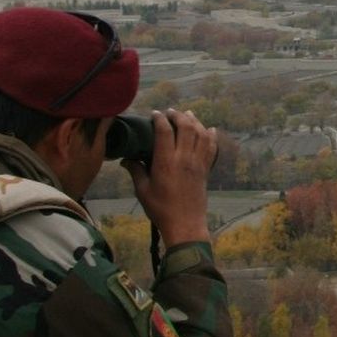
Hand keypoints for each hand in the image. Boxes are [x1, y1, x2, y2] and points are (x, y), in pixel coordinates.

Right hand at [127, 108, 216, 246]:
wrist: (185, 224)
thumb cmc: (161, 209)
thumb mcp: (142, 191)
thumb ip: (135, 171)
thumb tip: (125, 160)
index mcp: (166, 162)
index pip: (164, 132)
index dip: (160, 119)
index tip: (155, 114)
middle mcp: (184, 159)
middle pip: (186, 127)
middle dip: (178, 115)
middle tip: (170, 112)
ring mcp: (197, 164)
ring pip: (201, 134)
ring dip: (195, 121)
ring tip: (188, 114)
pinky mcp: (206, 170)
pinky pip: (212, 148)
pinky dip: (211, 136)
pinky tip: (209, 129)